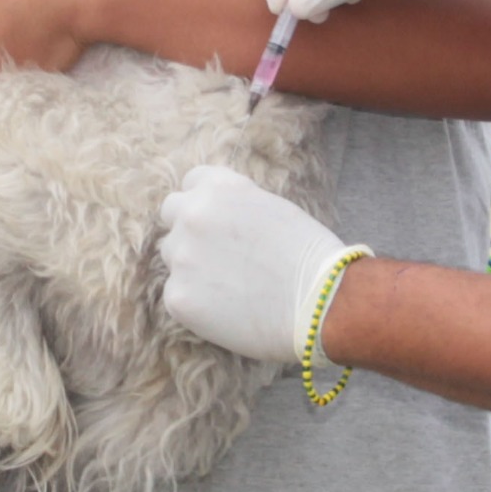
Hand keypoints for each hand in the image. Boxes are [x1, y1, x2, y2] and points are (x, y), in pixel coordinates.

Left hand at [158, 165, 362, 365]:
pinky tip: (227, 309)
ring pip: (171, 256)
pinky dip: (196, 301)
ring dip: (190, 265)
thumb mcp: (272, 207)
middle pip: (171, 214)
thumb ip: (236, 204)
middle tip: (217, 254)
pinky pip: (176, 294)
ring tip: (229, 285)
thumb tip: (218, 216)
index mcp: (218, 187)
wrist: (319, 302)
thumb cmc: (308, 255)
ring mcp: (181, 257)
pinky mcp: (178, 297)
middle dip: (189, 228)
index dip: (205, 201)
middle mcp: (192, 214)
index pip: (191, 182)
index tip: (219, 220)